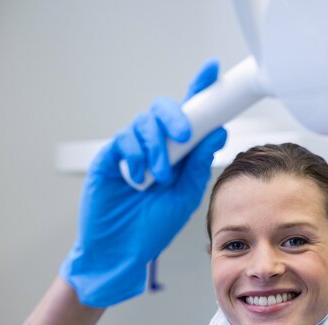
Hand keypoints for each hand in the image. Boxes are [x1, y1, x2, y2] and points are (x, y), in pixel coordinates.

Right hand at [60, 59, 226, 307]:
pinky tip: (138, 178)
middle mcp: (154, 148)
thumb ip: (199, 164)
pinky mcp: (109, 159)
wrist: (122, 252)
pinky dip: (135, 156)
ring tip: (159, 177)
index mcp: (176, 154)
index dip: (198, 90)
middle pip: (163, 110)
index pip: (189, 115)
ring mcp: (130, 152)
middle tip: (184, 134)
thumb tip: (218, 133)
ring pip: (143, 124)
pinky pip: (123, 141)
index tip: (211, 70)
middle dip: (176, 116)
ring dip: (156, 148)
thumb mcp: (185, 195)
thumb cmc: (153, 227)